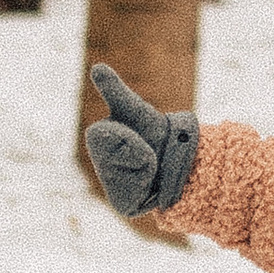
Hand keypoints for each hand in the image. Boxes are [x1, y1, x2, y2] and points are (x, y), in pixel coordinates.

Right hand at [84, 64, 199, 224]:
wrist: (176, 152)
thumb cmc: (151, 128)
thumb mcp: (133, 108)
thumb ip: (115, 90)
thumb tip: (97, 67)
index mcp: (97, 141)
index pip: (101, 136)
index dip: (124, 135)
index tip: (134, 133)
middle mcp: (100, 166)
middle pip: (114, 158)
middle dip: (137, 150)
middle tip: (146, 150)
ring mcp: (111, 187)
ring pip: (128, 177)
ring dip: (146, 169)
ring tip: (150, 166)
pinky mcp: (125, 206)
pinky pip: (133, 199)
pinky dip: (148, 189)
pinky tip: (150, 183)